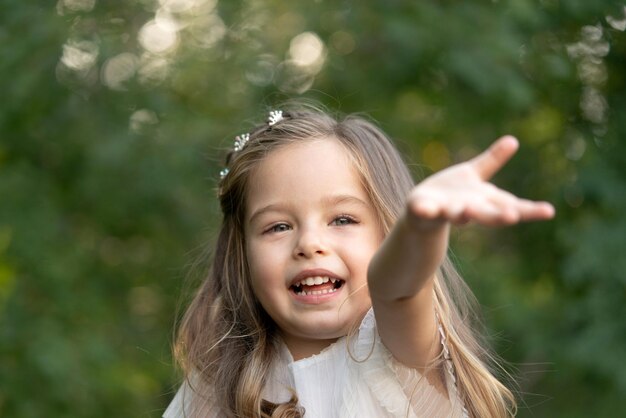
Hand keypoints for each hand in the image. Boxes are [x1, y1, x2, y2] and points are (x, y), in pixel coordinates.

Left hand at [408, 136, 554, 226]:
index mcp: (483, 201)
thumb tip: (513, 140)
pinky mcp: (423, 210)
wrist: (420, 211)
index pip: (510, 206)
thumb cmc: (452, 194)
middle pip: (486, 214)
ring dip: (461, 213)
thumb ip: (492, 160)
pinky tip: (424, 208)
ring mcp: (445, 211)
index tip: (549, 211)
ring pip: (456, 214)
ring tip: (465, 211)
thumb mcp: (473, 175)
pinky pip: (424, 211)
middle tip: (512, 217)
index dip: (529, 210)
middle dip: (497, 216)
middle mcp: (467, 209)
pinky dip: (425, 210)